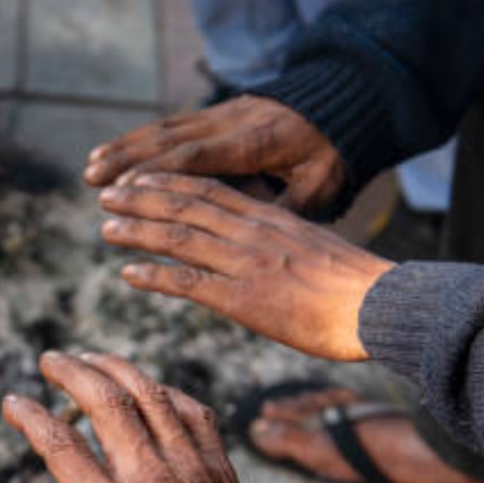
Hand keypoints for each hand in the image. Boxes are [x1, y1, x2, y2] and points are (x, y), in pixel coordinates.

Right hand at [3, 353, 256, 482]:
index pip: (61, 446)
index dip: (31, 417)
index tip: (14, 403)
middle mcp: (151, 481)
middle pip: (105, 402)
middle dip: (71, 372)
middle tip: (50, 360)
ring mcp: (190, 469)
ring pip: (150, 394)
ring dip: (115, 368)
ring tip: (89, 359)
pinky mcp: (218, 469)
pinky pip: (192, 410)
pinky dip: (164, 391)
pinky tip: (147, 389)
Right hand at [84, 96, 343, 215]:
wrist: (342, 103)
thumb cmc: (332, 157)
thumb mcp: (319, 187)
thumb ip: (285, 210)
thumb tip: (255, 235)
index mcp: (257, 143)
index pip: (199, 157)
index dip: (161, 173)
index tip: (127, 189)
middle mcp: (233, 124)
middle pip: (172, 141)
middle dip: (129, 162)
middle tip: (93, 182)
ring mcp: (222, 115)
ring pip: (166, 130)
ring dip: (126, 149)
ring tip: (90, 169)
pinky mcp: (216, 113)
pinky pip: (172, 125)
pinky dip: (140, 141)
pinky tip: (114, 154)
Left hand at [100, 173, 394, 360]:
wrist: (377, 305)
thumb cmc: (353, 286)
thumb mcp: (312, 247)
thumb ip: (279, 240)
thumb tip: (260, 247)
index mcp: (270, 217)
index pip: (210, 189)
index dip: (170, 181)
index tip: (141, 176)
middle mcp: (251, 232)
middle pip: (185, 205)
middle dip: (142, 197)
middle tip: (107, 195)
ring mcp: (244, 262)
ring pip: (179, 236)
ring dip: (138, 231)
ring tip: (106, 228)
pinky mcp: (242, 297)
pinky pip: (187, 282)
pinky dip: (153, 275)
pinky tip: (128, 274)